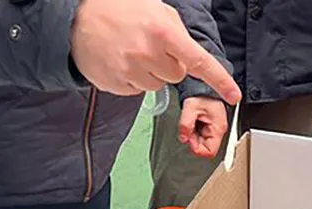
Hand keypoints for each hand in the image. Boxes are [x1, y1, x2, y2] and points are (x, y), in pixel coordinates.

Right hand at [71, 0, 240, 104]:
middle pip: (176, 75)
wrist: (77, 19)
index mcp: (163, 32)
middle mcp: (148, 54)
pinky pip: (136, 91)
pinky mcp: (116, 85)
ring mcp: (130, 72)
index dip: (219, 80)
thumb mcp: (156, 10)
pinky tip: (120, 61)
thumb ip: (177, 33)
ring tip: (131, 52)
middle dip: (168, 64)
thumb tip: (191, 58)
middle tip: (150, 46)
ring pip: (157, 85)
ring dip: (150, 72)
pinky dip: (133, 79)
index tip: (233, 95)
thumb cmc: (118, 9)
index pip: (199, 62)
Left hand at [179, 97, 228, 158]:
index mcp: (218, 128)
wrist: (204, 88)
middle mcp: (218, 131)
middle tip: (189, 128)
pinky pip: (200, 137)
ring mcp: (214, 130)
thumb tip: (183, 138)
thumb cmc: (202, 95)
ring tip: (191, 122)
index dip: (197, 149)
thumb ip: (186, 124)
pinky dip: (193, 132)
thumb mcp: (190, 108)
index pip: (210, 152)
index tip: (189, 139)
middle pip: (205, 148)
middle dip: (193, 141)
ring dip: (193, 136)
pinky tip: (193, 123)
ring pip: (201, 143)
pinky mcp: (210, 128)